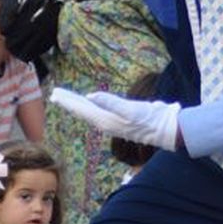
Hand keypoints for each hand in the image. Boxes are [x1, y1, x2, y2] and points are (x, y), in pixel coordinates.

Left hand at [49, 88, 180, 150]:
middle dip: (70, 102)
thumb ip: (110, 103)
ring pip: (90, 112)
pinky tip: (92, 103)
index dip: (68, 101)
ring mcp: (114, 122)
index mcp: (105, 120)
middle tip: (55, 93)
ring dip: (78, 105)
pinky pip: (100, 111)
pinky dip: (92, 106)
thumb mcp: (130, 110)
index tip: (55, 94)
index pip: (82, 109)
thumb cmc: (150, 119)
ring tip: (68, 98)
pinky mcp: (121, 120)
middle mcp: (107, 122)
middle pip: (83, 111)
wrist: (167, 129)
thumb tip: (90, 96)